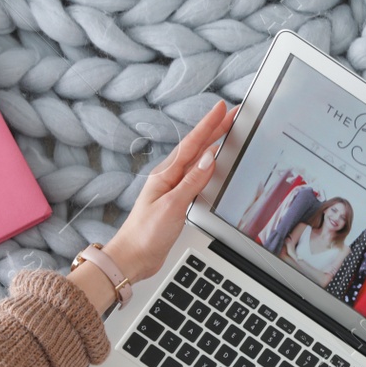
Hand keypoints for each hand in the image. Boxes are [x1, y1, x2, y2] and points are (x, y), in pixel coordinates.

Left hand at [103, 100, 236, 282]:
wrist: (133, 257)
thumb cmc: (146, 234)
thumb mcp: (172, 206)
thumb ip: (192, 182)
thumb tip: (209, 158)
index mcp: (166, 174)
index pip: (192, 144)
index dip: (209, 126)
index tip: (222, 109)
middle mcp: (168, 178)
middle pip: (196, 147)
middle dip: (214, 129)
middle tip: (231, 114)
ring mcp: (172, 188)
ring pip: (196, 159)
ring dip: (212, 144)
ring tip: (226, 131)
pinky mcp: (176, 200)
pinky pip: (196, 175)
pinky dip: (207, 165)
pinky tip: (213, 163)